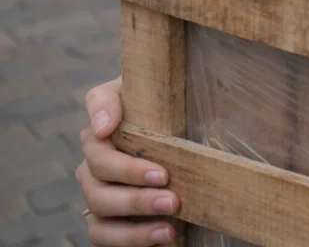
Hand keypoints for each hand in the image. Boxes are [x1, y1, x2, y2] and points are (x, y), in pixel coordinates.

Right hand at [75, 77, 179, 245]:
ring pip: (99, 203)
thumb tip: (103, 125)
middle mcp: (95, 160)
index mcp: (108, 127)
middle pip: (97, 170)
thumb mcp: (169, 101)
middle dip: (132, 178)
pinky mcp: (107, 223)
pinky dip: (132, 237)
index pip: (95, 117)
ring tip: (172, 211)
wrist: (195, 154)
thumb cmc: (181, 121)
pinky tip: (164, 233)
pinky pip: (103, 235)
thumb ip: (144, 95)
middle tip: (168, 184)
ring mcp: (99, 192)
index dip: (101, 118)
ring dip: (136, 208)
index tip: (109, 129)